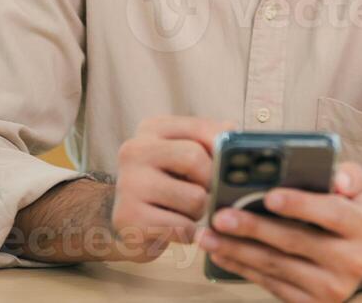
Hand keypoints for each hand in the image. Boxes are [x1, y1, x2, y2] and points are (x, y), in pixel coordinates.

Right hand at [109, 115, 233, 260]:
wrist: (128, 225)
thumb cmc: (165, 186)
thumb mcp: (182, 156)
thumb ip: (208, 140)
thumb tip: (233, 130)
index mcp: (151, 129)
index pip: (200, 128)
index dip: (223, 148)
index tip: (231, 163)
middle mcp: (134, 150)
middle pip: (195, 159)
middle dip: (211, 182)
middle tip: (206, 193)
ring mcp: (128, 184)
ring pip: (194, 198)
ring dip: (199, 212)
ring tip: (184, 212)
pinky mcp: (129, 217)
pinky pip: (182, 227)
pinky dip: (187, 233)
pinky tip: (174, 229)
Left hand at [197, 161, 361, 301]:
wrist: (359, 257)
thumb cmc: (347, 211)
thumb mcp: (355, 188)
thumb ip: (346, 175)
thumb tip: (336, 179)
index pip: (332, 213)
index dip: (300, 205)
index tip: (269, 196)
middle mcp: (352, 261)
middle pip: (295, 242)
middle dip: (253, 228)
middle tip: (221, 216)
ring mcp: (331, 288)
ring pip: (276, 266)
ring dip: (237, 250)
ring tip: (209, 234)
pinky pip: (271, 284)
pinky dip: (242, 268)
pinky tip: (221, 252)